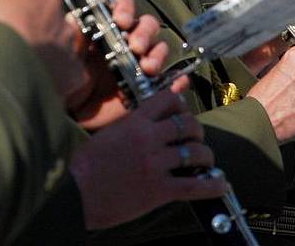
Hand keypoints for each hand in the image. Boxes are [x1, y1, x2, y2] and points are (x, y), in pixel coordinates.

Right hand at [0, 0, 82, 98]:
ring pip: (62, 48)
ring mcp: (68, 47)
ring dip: (48, 54)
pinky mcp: (71, 74)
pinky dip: (59, 78)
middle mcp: (62, 20)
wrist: (2, 57)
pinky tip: (41, 82)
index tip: (11, 18)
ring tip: (26, 66)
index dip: (24, 9)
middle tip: (18, 43)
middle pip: (53, 23)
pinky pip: (70, 75)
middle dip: (39, 32)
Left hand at [68, 0, 183, 129]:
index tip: (120, 20)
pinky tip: (178, 82)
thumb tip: (75, 17)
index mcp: (106, 28)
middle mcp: (126, 42)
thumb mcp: (63, 55)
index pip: (123, 7)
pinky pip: (170, 81)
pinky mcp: (147, 88)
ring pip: (159, 49)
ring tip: (148, 68)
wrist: (67, 113)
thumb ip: (71, 37)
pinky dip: (178, 80)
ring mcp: (138, 65)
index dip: (125, 9)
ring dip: (158, 55)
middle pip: (147, 25)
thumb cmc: (64, 77)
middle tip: (135, 47)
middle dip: (145, 33)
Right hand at [70, 90, 227, 229]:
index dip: (181, 104)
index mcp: (134, 122)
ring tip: (204, 162)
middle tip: (195, 140)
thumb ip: (131, 125)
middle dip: (197, 132)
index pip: (168, 100)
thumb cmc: (84, 166)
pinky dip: (213, 185)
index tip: (182, 112)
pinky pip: (196, 186)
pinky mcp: (160, 190)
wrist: (75, 194)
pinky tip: (220, 184)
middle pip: (188, 125)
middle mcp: (148, 139)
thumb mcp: (107, 134)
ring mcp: (155, 164)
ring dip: (205, 156)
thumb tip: (147, 120)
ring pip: (196, 152)